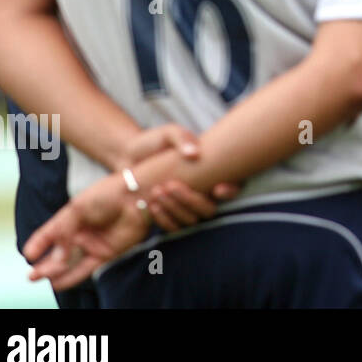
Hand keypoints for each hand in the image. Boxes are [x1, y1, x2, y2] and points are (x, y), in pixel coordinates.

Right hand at [23, 172, 149, 290]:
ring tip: (39, 279)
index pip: (48, 234)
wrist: (136, 195)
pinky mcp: (107, 253)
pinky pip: (85, 269)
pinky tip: (57, 283)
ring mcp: (92, 244)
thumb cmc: (107, 195)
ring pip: (69, 264)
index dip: (37, 244)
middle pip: (57, 254)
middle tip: (31, 276)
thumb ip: (64, 232)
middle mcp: (80, 234)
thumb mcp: (78, 208)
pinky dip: (71, 277)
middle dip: (43, 265)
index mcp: (70, 219)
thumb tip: (57, 258)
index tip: (28, 255)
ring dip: (54, 273)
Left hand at [117, 124, 238, 230]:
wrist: (128, 156)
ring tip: (156, 192)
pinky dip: (164, 219)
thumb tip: (194, 154)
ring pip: (191, 220)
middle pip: (209, 209)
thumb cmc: (154, 142)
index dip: (230, 191)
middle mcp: (202, 193)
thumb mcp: (168, 133)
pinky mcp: (168, 217)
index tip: (217, 188)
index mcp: (210, 172)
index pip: (233, 187)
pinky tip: (152, 205)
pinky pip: (173, 228)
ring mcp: (185, 207)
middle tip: (171, 185)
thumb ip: (182, 138)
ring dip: (175, 208)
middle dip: (192, 200)